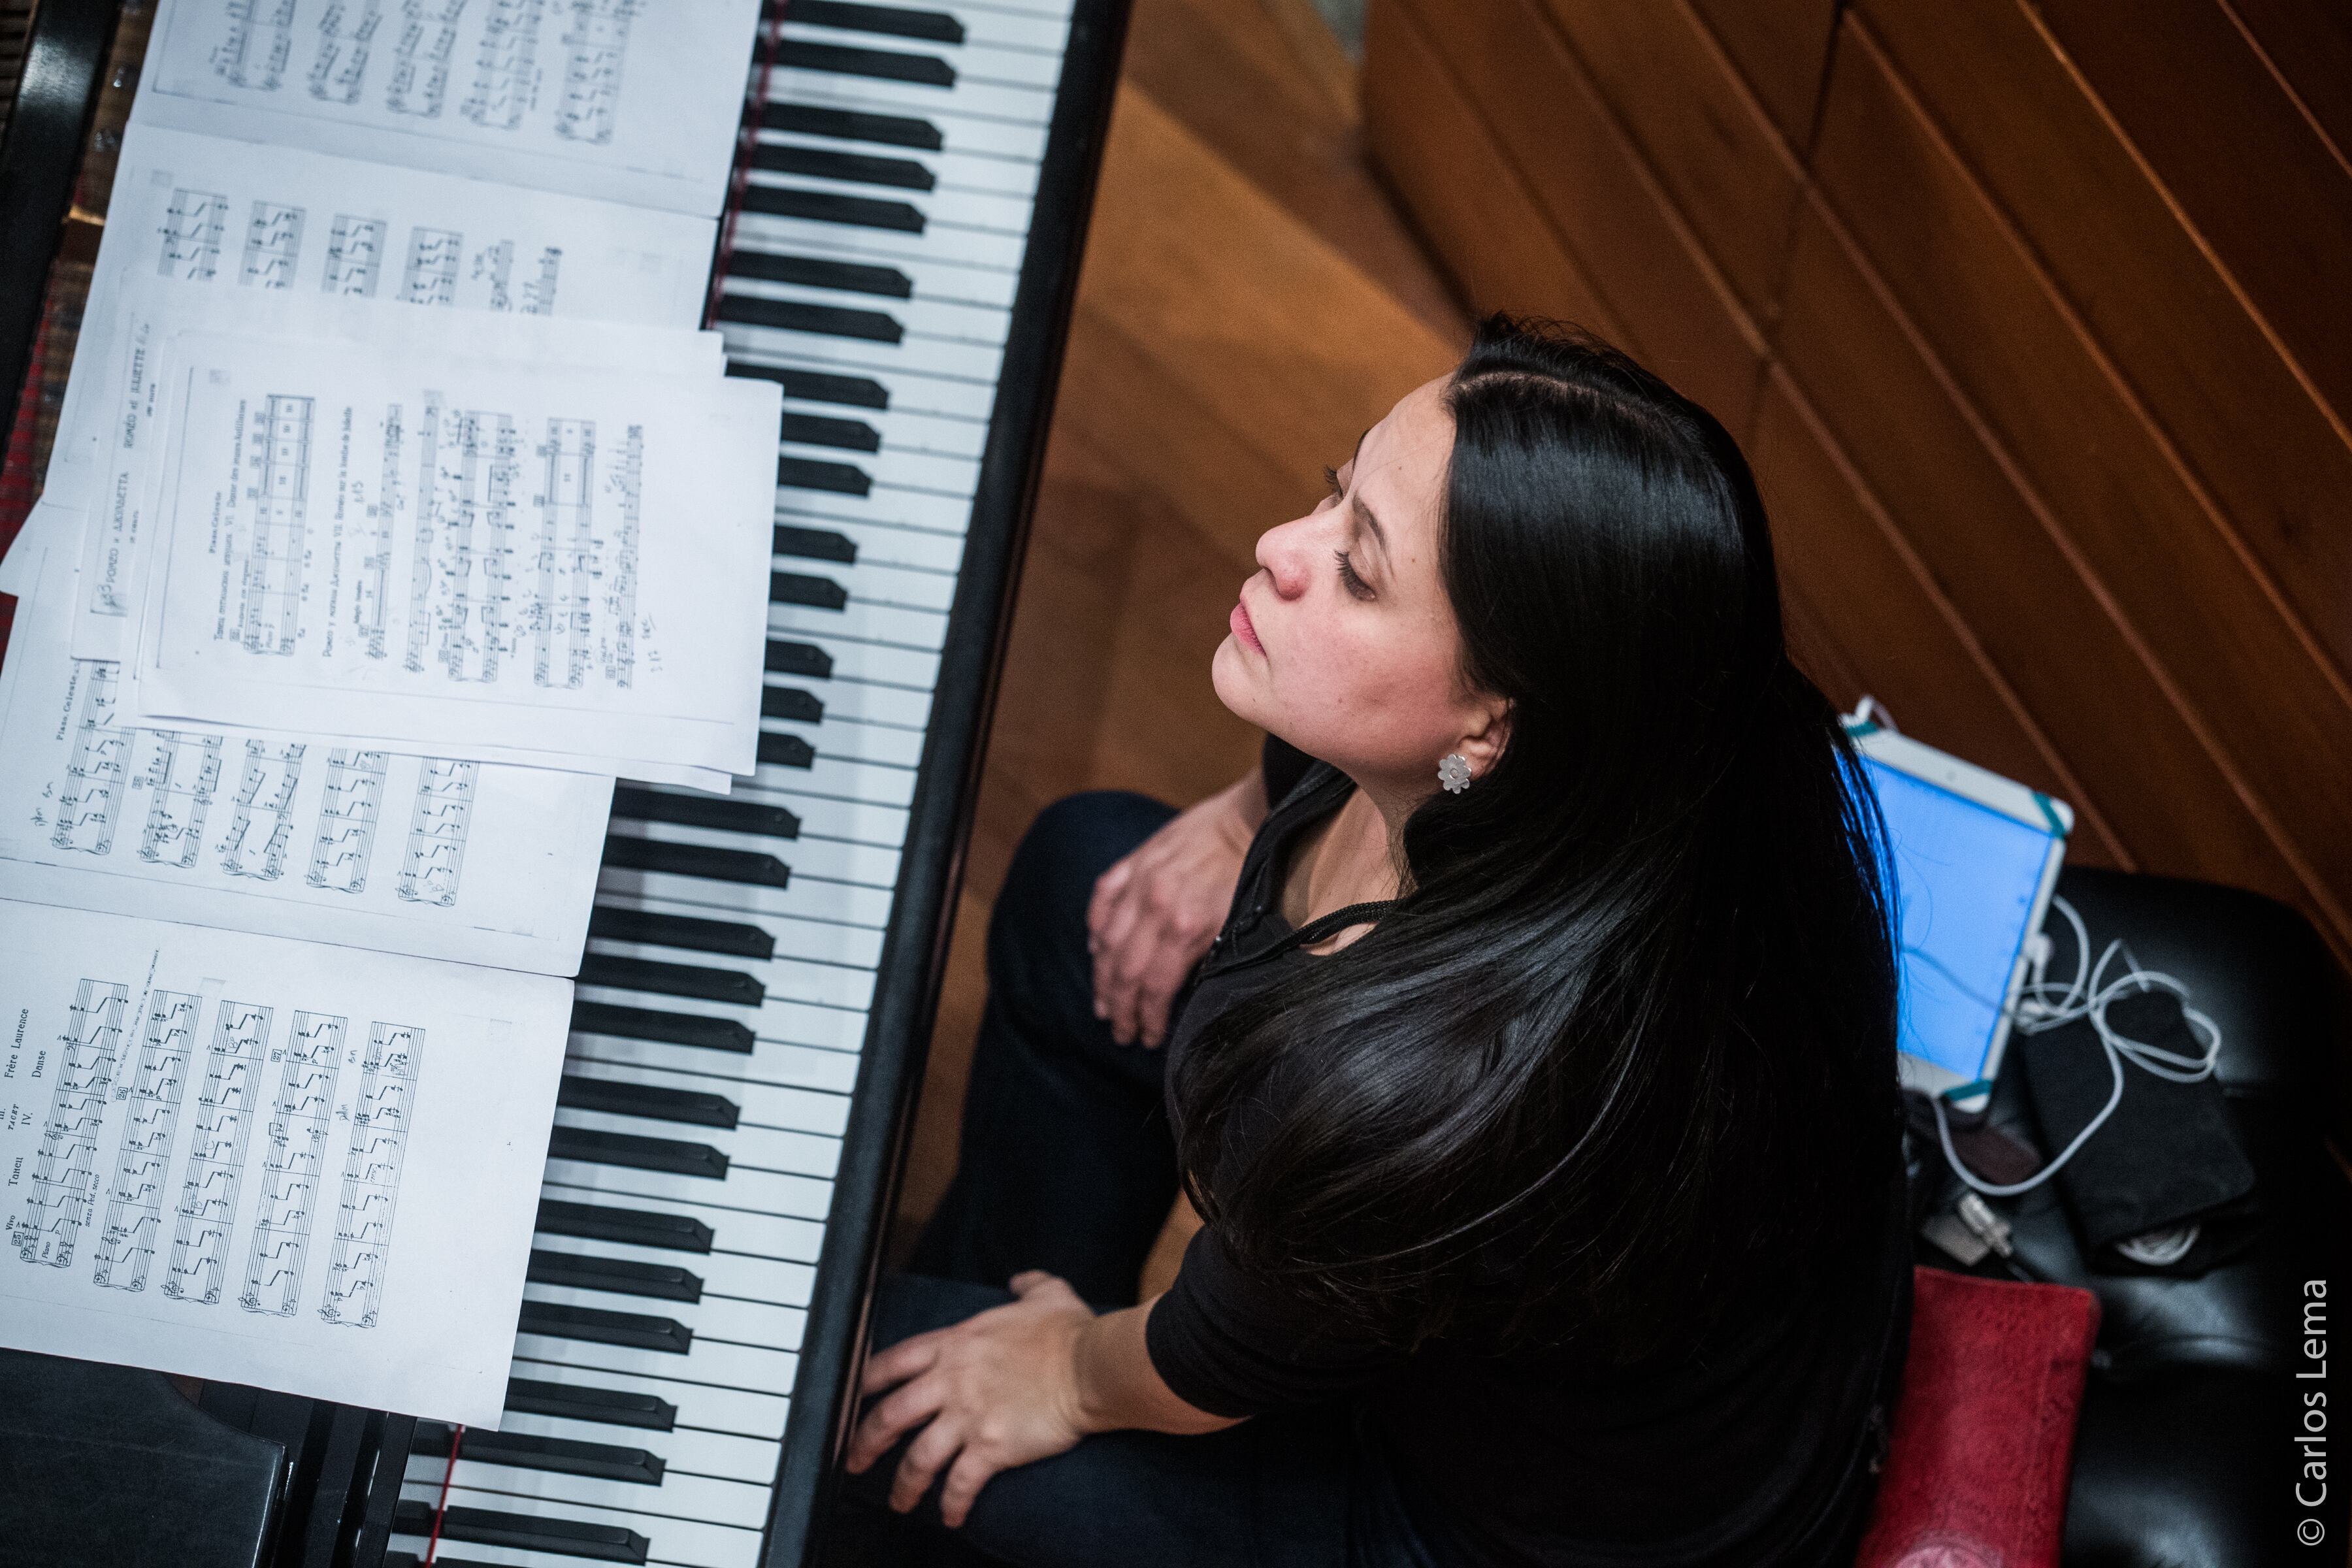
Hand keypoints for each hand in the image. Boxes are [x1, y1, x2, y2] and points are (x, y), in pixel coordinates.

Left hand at [845, 1271, 1098, 1527]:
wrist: (1091, 1366)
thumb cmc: (1070, 1332)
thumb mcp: (1046, 1294)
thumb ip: (1027, 1285)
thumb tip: (1020, 1280)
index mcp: (956, 1344)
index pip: (893, 1362)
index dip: (865, 1383)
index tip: (853, 1397)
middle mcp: (952, 1380)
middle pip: (890, 1415)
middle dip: (865, 1441)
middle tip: (855, 1459)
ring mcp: (968, 1416)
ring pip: (917, 1457)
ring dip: (903, 1484)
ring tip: (899, 1502)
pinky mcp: (991, 1447)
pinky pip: (960, 1483)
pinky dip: (952, 1505)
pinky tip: (951, 1517)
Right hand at [1087, 774, 1260, 1046]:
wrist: (1250, 819)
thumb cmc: (1248, 875)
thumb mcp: (1237, 925)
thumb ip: (1206, 957)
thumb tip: (1184, 993)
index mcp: (1185, 929)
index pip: (1155, 988)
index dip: (1148, 1019)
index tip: (1147, 1039)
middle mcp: (1155, 908)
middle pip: (1124, 972)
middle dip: (1120, 1009)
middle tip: (1119, 1032)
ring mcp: (1139, 882)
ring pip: (1106, 941)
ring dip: (1102, 978)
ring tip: (1103, 1005)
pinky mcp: (1133, 862)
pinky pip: (1102, 899)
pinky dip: (1095, 926)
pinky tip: (1094, 948)